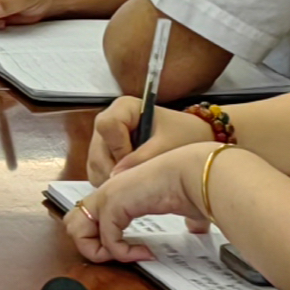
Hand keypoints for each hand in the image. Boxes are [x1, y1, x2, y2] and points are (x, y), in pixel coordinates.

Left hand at [66, 144, 221, 262]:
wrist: (193, 174)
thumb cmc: (190, 185)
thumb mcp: (181, 206)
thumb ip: (183, 219)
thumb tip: (195, 229)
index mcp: (117, 191)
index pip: (88, 217)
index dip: (103, 239)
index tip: (134, 248)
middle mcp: (106, 192)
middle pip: (72, 224)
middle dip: (92, 246)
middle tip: (122, 254)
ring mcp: (106, 197)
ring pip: (77, 232)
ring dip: (101, 252)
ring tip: (128, 255)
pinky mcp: (114, 205)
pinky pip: (108, 241)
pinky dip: (125, 254)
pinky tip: (146, 252)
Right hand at [87, 95, 215, 182]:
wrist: (194, 140)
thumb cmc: (184, 136)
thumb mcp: (166, 146)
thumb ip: (141, 159)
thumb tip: (115, 176)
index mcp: (124, 107)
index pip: (107, 126)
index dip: (118, 147)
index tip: (136, 161)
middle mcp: (109, 119)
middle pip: (97, 148)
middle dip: (113, 169)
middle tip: (136, 180)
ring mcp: (105, 138)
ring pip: (94, 162)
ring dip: (111, 178)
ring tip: (137, 181)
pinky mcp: (105, 154)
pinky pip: (97, 171)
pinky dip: (111, 182)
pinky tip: (131, 182)